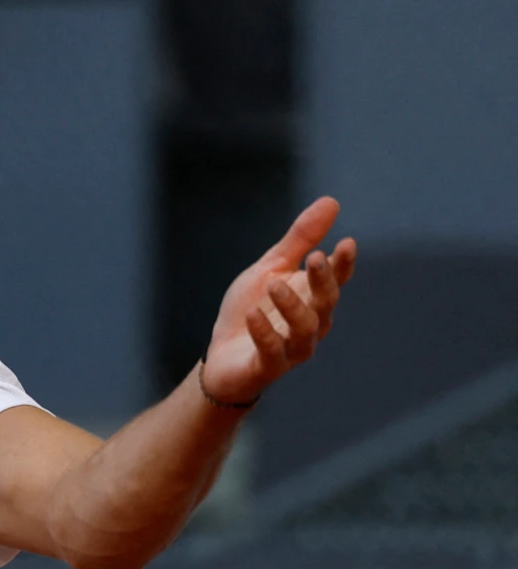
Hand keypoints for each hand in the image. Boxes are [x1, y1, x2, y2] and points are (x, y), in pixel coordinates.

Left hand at [202, 196, 358, 404]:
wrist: (222, 356)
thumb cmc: (251, 310)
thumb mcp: (270, 268)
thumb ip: (299, 240)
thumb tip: (331, 202)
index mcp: (313, 297)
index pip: (336, 278)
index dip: (343, 263)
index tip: (346, 243)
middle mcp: (312, 323)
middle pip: (326, 301)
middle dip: (323, 280)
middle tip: (314, 258)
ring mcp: (292, 347)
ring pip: (305, 328)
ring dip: (291, 306)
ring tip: (272, 286)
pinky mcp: (268, 366)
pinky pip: (272, 351)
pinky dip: (264, 333)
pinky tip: (253, 316)